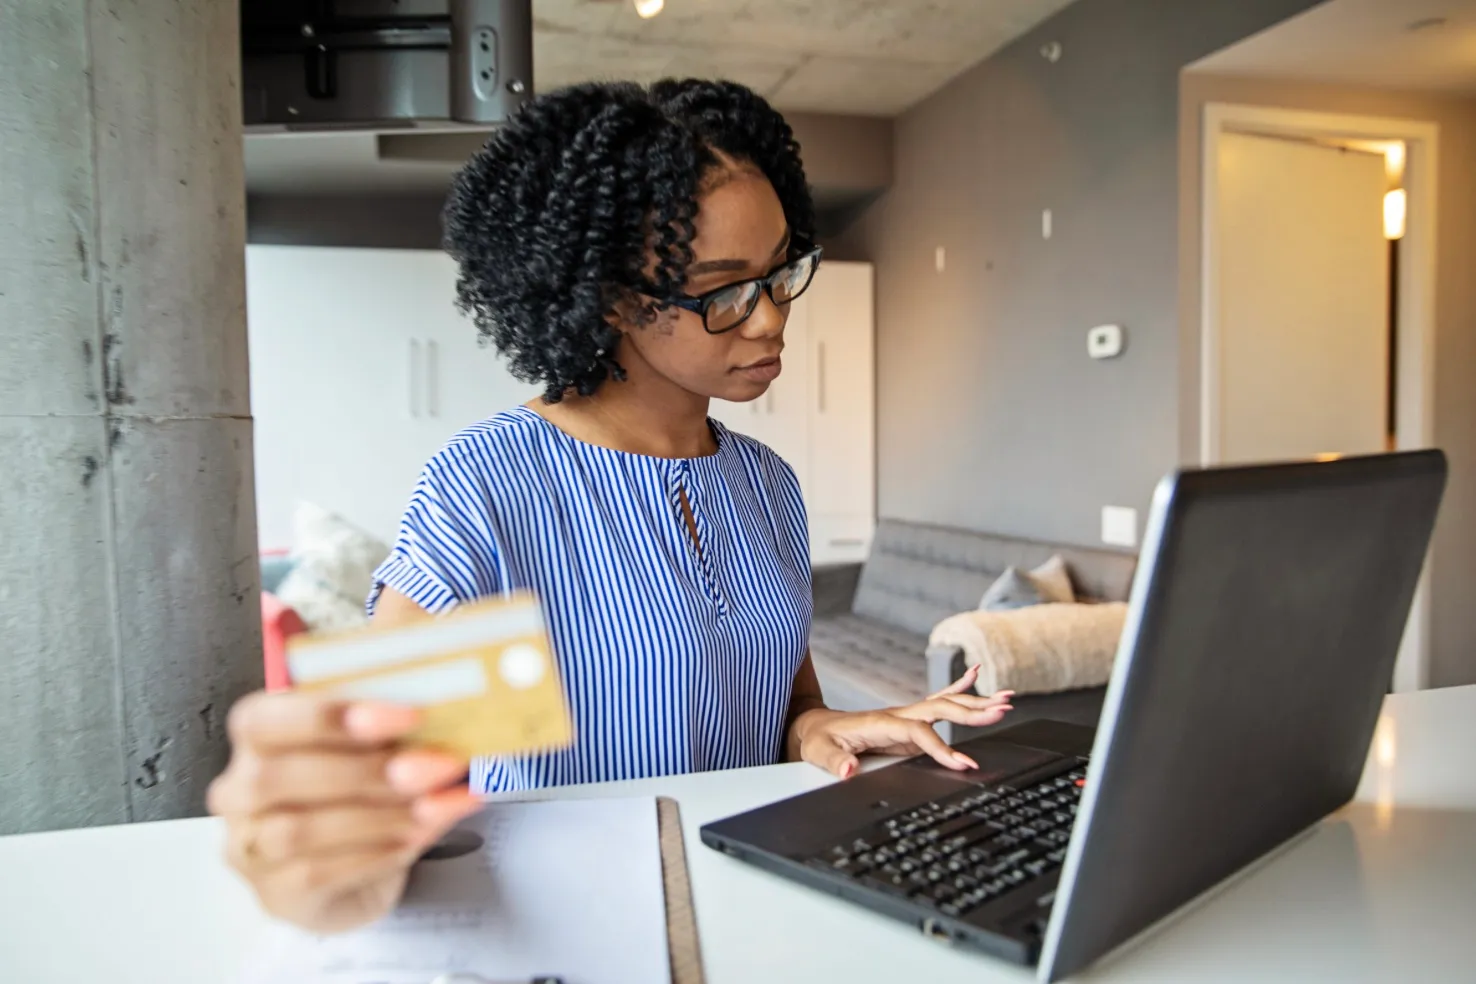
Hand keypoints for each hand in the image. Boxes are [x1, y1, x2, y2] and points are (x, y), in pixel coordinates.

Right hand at [207, 692, 482, 933]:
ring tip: (438, 805)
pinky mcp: (276, 892)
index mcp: (256, 733)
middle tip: (438, 765)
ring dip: (380, 814)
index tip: (408, 716)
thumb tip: (448, 713)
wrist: (354, 868)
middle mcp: (239, 789)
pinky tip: (419, 836)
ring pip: (300, 829)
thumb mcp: (373, 745)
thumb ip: (390, 727)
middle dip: (368, 769)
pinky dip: (378, 851)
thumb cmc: (360, 787)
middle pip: (280, 776)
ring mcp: (251, 846)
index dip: (329, 715)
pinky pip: (320, 871)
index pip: (265, 719)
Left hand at [793, 665, 1013, 778]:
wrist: (813, 727)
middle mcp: (898, 715)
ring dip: (975, 701)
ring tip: (1006, 698)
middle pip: (941, 709)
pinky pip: (938, 702)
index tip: (963, 764)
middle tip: (1001, 711)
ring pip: (946, 704)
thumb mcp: (819, 753)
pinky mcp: (909, 722)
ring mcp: (906, 716)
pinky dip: (958, 687)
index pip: (918, 732)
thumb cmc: (818, 740)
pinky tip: (975, 672)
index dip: (941, 747)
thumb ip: (834, 762)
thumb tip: (847, 771)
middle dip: (971, 711)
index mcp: (881, 723)